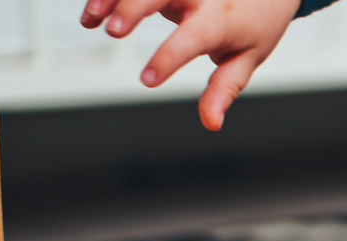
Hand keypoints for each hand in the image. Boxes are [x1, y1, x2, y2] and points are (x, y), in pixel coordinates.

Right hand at [81, 0, 301, 130]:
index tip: (148, 80)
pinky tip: (92, 10)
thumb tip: (211, 122)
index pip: (194, 38)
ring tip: (90, 20)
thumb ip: (224, 89)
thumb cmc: (256, 23)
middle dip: (133, 8)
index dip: (170, 57)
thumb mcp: (248, 58)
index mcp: (220, 20)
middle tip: (112, 31)